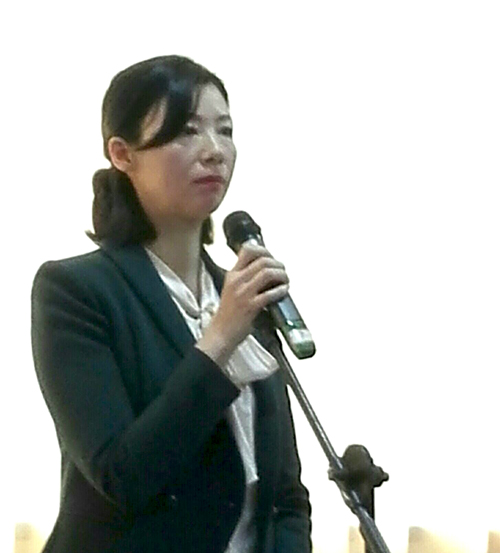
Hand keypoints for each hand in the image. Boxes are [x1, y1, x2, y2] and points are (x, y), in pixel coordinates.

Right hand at [196, 242, 288, 365]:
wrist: (221, 333)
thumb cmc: (229, 313)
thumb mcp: (232, 289)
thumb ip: (245, 277)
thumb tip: (267, 269)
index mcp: (232, 275)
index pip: (247, 250)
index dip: (264, 250)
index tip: (272, 257)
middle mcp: (237, 281)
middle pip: (263, 260)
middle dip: (278, 264)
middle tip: (283, 271)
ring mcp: (243, 294)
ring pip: (267, 273)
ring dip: (282, 275)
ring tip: (285, 280)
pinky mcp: (250, 307)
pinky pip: (270, 293)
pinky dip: (281, 290)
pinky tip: (284, 291)